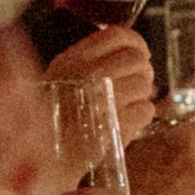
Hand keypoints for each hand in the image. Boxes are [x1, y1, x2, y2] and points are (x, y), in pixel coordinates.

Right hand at [45, 22, 156, 140]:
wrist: (48, 159)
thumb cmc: (56, 121)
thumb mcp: (59, 80)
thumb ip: (89, 61)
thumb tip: (132, 50)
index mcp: (72, 60)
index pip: (116, 35)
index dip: (137, 42)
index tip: (142, 54)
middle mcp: (87, 74)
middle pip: (136, 59)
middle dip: (142, 73)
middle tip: (136, 87)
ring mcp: (102, 98)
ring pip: (144, 84)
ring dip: (141, 97)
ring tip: (125, 108)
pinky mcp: (116, 123)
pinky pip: (146, 109)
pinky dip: (141, 118)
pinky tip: (126, 124)